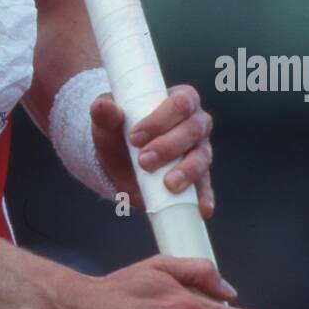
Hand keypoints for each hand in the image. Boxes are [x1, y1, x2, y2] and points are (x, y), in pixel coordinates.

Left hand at [89, 83, 213, 216]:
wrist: (118, 160)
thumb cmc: (118, 131)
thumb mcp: (108, 121)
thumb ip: (105, 112)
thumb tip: (103, 106)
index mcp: (179, 99)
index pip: (180, 102)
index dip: (160, 120)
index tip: (134, 137)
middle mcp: (196, 122)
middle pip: (193, 129)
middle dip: (169, 146)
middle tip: (143, 161)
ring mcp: (200, 150)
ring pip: (202, 157)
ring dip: (186, 170)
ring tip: (168, 184)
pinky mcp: (198, 177)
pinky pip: (205, 186)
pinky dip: (204, 196)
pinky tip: (202, 208)